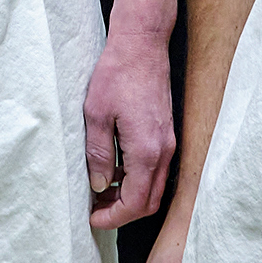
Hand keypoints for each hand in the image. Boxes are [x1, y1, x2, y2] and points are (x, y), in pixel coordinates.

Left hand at [83, 23, 175, 229]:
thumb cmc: (117, 73)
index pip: (135, 203)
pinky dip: (138, 178)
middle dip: (123, 213)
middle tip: (96, 210)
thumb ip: (99, 154)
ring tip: (101, 191)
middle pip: (149, 202)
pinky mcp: (166, 133)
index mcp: (147, 151)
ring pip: (154, 187)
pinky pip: (156, 169)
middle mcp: (164, 151)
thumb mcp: (96, 114)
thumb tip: (100, 185)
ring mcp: (169, 142)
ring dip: (131, 196)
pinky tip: (115, 169)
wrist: (142, 43)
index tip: (92, 218)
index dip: (113, 217)